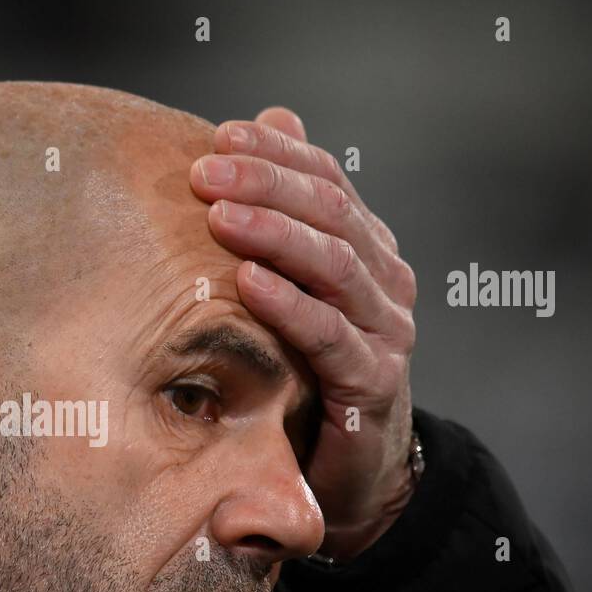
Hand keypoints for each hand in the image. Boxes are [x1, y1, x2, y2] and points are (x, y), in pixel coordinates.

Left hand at [189, 107, 417, 562]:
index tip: (219, 136)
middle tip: (206, 171)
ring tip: (220, 216)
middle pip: (331, 213)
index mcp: (367, 249)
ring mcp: (386, 332)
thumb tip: (273, 120)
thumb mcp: (293, 294)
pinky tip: (249, 282)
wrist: (349, 471)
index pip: (327, 181)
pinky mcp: (373, 384)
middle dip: (267, 184)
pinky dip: (290, 305)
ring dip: (275, 234)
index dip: (277, 155)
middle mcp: (385, 282)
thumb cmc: (309, 375)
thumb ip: (287, 216)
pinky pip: (331, 335)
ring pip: (335, 265)